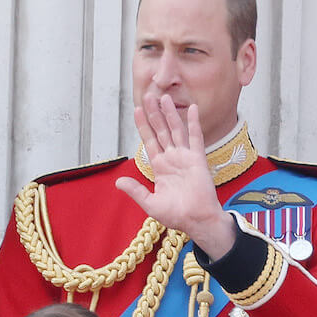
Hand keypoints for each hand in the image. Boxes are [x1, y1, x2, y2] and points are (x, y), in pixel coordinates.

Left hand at [115, 94, 236, 258]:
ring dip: (170, 114)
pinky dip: (193, 123)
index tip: (137, 110)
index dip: (143, 126)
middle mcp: (171, 158)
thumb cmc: (176, 215)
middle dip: (154, 114)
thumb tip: (118, 181)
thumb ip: (135, 190)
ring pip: (176, 130)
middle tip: (148, 95)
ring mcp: (185, 157)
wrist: (196, 220)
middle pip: (161, 130)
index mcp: (159, 167)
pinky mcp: (198, 159)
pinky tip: (191, 108)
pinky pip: (195, 137)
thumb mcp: (150, 203)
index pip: (149, 141)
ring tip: (164, 97)